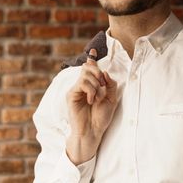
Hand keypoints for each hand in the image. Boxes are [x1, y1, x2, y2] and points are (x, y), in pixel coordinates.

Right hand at [66, 48, 118, 164]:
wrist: (92, 132)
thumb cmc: (100, 118)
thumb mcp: (111, 99)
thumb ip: (110, 85)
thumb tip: (104, 72)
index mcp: (91, 86)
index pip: (90, 68)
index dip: (91, 58)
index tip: (93, 49)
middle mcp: (82, 85)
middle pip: (87, 67)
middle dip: (97, 72)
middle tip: (102, 85)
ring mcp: (76, 89)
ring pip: (85, 75)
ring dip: (96, 85)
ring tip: (97, 97)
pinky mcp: (71, 95)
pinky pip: (82, 84)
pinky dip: (90, 90)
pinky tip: (91, 100)